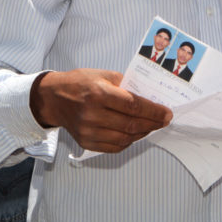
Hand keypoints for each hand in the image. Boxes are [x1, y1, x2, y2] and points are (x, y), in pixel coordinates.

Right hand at [30, 69, 171, 152]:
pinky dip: (129, 142)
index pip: (133, 106)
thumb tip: (150, 97)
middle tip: (164, 120)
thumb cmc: (80, 83)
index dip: (154, 111)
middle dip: (153, 123)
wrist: (54, 98)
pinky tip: (135, 134)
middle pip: (131, 124)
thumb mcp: (104, 75)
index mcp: (99, 93)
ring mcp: (88, 131)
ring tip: (151, 126)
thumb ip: (126, 86)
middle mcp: (92, 114)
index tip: (167, 113)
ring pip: (125, 139)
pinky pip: (114, 147)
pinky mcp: (86, 142)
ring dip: (143, 134)